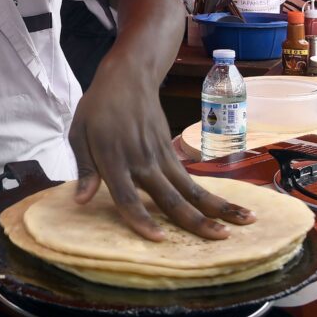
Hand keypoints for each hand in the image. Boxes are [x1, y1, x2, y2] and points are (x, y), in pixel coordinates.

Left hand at [68, 61, 255, 240]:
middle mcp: (141, 161)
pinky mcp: (171, 152)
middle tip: (219, 238)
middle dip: (195, 220)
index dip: (141, 219)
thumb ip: (85, 169)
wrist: (128, 78)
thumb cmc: (97, 109)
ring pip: (189, 190)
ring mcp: (160, 157)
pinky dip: (210, 196)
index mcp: (113, 159)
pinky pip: (191, 180)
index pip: (128, 196)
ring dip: (215, 209)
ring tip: (238, 227)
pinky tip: (227, 210)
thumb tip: (81, 201)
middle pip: (169, 197)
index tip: (159, 239)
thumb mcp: (78, 134)